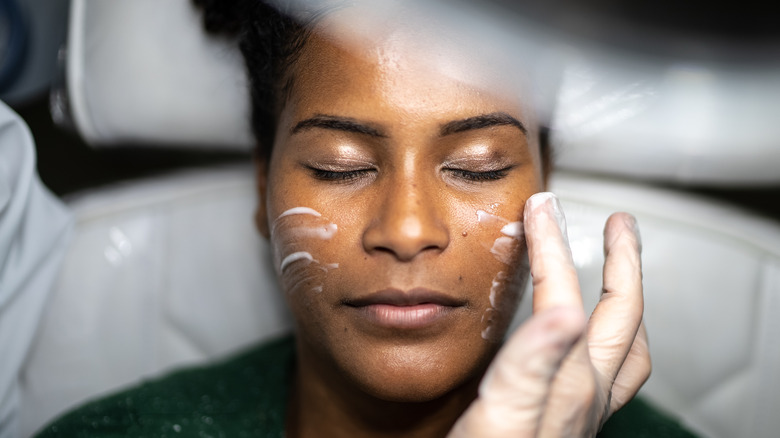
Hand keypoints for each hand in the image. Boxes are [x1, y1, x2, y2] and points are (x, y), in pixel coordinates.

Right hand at [449, 192, 649, 437]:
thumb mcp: (505, 419)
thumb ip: (534, 365)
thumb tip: (566, 310)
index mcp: (570, 385)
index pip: (569, 297)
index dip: (553, 248)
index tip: (541, 207)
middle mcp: (586, 397)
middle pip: (623, 318)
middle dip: (623, 263)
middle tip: (618, 223)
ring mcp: (582, 413)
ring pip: (625, 349)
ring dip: (626, 301)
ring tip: (617, 272)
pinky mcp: (568, 425)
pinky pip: (609, 374)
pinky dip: (606, 339)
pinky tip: (579, 340)